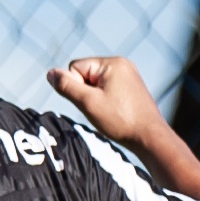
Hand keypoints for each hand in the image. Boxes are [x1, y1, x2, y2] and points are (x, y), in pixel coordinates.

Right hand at [48, 54, 168, 143]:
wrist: (149, 137)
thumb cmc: (121, 121)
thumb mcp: (87, 103)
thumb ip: (66, 86)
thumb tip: (50, 73)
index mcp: (112, 63)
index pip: (75, 67)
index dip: (76, 87)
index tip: (92, 102)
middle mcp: (122, 64)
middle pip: (85, 74)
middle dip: (86, 92)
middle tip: (101, 108)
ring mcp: (128, 75)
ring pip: (95, 83)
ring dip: (95, 98)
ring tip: (109, 112)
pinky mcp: (131, 87)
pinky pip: (107, 89)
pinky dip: (105, 101)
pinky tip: (115, 112)